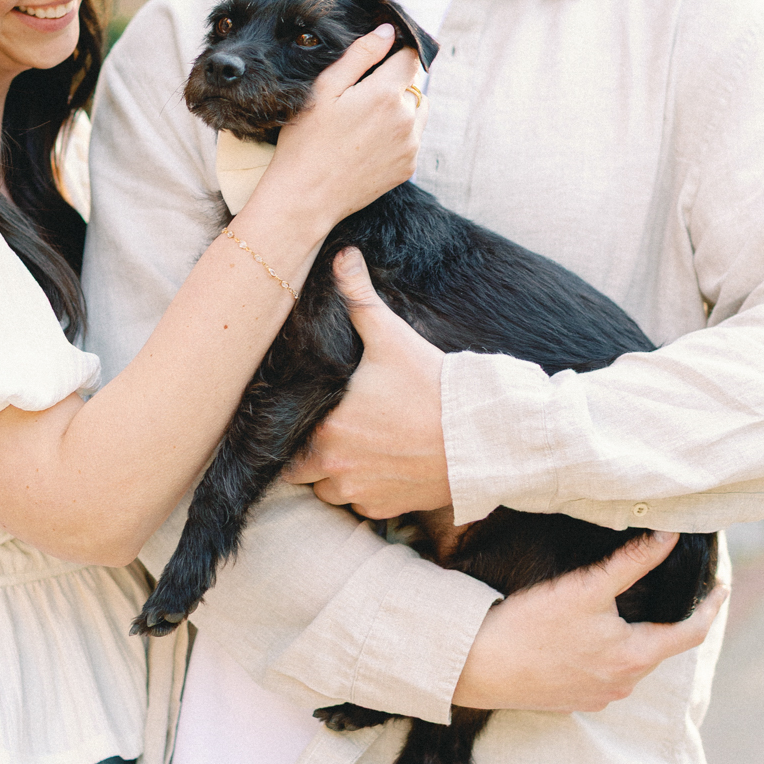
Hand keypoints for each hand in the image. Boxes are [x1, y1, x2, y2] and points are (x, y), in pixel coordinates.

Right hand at [266, 29, 426, 232]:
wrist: (306, 197)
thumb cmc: (306, 141)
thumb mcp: (324, 89)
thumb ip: (359, 55)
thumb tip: (387, 31)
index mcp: (386, 93)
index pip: (409, 56)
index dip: (394, 53)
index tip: (377, 60)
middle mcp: (406, 118)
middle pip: (413, 84)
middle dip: (393, 83)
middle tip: (359, 98)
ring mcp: (410, 145)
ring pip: (417, 111)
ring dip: (400, 108)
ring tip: (364, 122)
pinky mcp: (408, 166)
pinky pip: (412, 138)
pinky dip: (398, 135)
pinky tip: (367, 144)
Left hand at [285, 247, 451, 512]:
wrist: (483, 438)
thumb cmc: (433, 386)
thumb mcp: (392, 337)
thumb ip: (359, 298)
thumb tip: (342, 254)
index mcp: (325, 429)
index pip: (281, 441)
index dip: (287, 428)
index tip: (303, 414)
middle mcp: (334, 468)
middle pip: (300, 470)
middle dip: (309, 453)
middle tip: (330, 428)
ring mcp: (361, 493)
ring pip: (329, 490)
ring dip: (335, 473)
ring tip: (357, 445)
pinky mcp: (386, 509)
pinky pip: (361, 505)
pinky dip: (365, 490)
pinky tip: (383, 464)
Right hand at [453, 531, 728, 711]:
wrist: (478, 665)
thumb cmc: (530, 625)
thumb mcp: (586, 586)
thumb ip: (633, 561)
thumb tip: (669, 536)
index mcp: (634, 657)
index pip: (690, 632)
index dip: (709, 607)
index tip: (719, 589)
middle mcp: (623, 684)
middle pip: (658, 647)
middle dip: (666, 620)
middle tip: (668, 591)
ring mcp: (598, 696)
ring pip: (631, 663)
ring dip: (634, 638)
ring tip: (625, 611)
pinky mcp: (573, 700)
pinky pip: (604, 675)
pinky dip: (607, 654)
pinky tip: (586, 637)